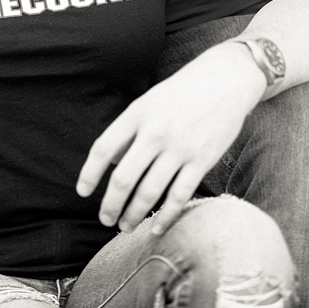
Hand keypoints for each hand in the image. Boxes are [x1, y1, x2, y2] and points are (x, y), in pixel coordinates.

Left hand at [76, 42, 265, 233]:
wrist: (226, 79)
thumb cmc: (182, 91)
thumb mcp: (149, 101)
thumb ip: (130, 130)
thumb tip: (110, 163)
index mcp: (138, 113)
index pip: (104, 148)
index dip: (89, 173)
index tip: (82, 192)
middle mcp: (155, 132)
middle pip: (123, 178)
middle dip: (110, 205)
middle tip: (105, 219)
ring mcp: (179, 148)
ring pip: (149, 192)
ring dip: (133, 215)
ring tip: (125, 227)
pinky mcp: (202, 161)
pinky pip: (179, 196)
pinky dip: (165, 217)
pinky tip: (156, 228)